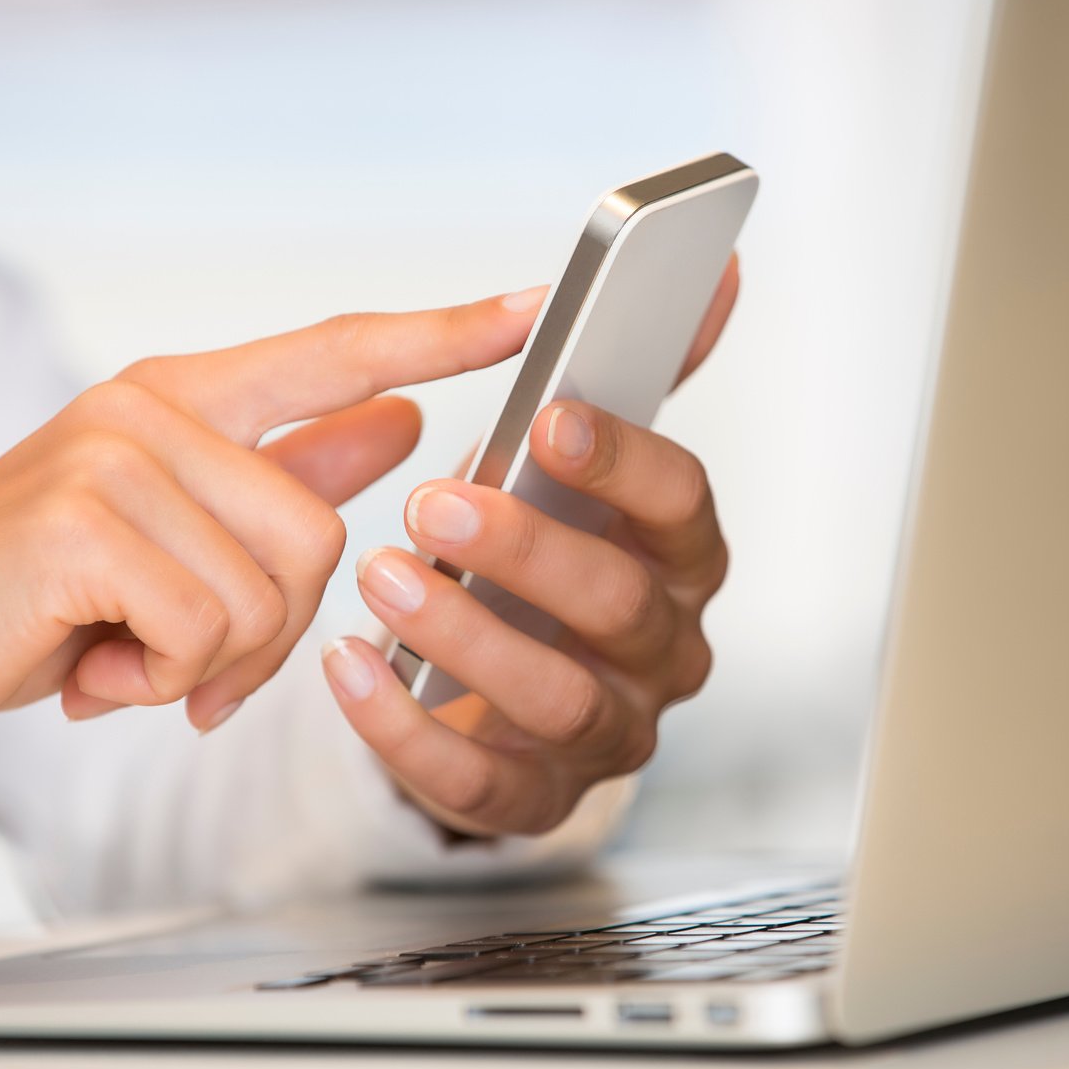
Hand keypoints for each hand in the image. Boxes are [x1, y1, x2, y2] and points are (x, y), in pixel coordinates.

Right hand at [0, 289, 547, 773]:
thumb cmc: (32, 599)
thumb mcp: (167, 537)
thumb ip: (282, 473)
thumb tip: (397, 421)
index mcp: (182, 398)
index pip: (336, 348)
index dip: (439, 331)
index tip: (529, 306)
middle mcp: (151, 407)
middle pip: (324, 529)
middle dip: (270, 631)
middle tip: (181, 660)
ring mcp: (114, 454)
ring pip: (273, 589)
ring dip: (211, 664)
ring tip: (126, 658)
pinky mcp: (80, 521)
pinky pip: (206, 629)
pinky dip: (162, 682)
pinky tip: (93, 673)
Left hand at [320, 258, 738, 836]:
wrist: (500, 677)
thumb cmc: (540, 553)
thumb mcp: (584, 463)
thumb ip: (641, 372)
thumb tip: (721, 271)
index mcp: (681, 559)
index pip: (682, 507)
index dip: (622, 462)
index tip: (547, 417)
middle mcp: (661, 650)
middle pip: (619, 607)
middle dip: (527, 551)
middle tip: (433, 503)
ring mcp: (605, 732)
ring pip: (555, 699)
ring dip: (467, 638)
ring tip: (384, 580)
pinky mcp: (535, 797)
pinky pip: (479, 786)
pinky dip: (404, 732)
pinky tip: (347, 668)